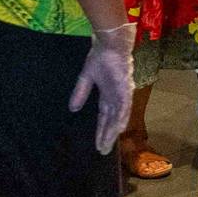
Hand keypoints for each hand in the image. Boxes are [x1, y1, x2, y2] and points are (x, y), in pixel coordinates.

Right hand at [68, 22, 136, 154]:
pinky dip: (121, 118)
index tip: (96, 145)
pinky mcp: (125, 88)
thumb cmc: (100, 57)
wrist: (109, 44)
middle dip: (106, 137)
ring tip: (107, 145)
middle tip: (102, 152)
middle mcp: (116, 98)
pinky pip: (124, 106)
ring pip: (118, 117)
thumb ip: (80, 93)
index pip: (104, 118)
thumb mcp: (86, 78)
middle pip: (111, 122)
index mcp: (107, 96)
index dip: (100, 131)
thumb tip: (72, 109)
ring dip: (112, 131)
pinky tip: (118, 129)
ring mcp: (122, 94)